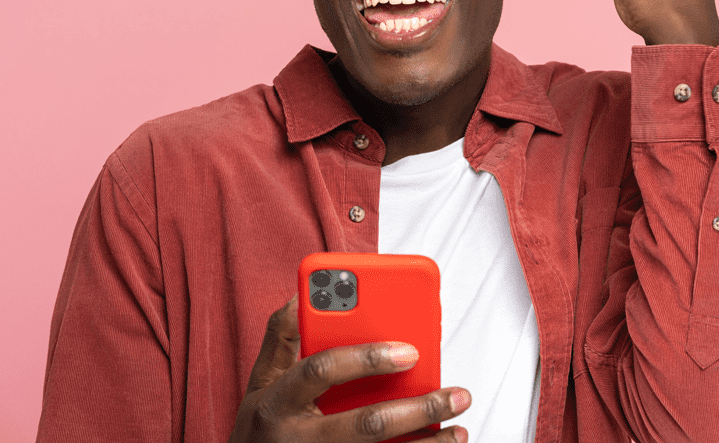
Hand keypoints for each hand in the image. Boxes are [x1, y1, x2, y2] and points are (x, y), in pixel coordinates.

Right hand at [230, 295, 470, 442]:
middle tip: (456, 394)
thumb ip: (282, 336)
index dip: (365, 358)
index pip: (321, 371)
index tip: (410, 349)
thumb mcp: (259, 381)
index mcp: (277, 401)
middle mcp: (297, 438)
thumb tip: (305, 291)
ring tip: (459, 428)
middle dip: (417, 409)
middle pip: (365, 424)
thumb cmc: (260, 428)